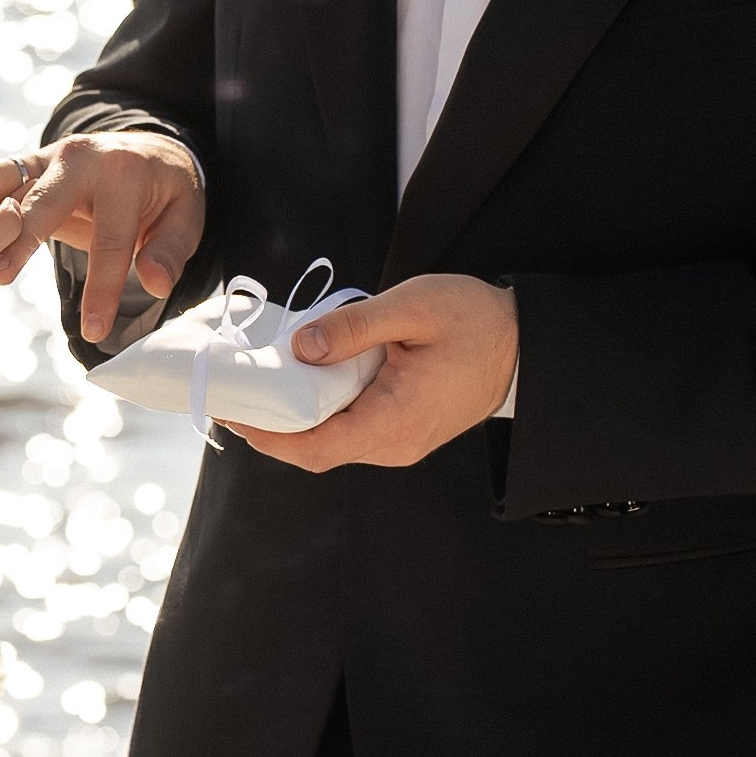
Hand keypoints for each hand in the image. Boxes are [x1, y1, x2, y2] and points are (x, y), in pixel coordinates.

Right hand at [0, 135, 205, 343]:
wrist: (144, 149)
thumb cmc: (164, 195)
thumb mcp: (184, 218)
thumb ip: (169, 251)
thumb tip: (154, 284)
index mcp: (122, 173)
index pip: (111, 238)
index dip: (102, 287)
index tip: (94, 331)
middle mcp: (77, 157)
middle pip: (41, 201)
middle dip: (18, 239)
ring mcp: (43, 157)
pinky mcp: (20, 165)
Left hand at [224, 274, 516, 471]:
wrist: (524, 344)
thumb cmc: (474, 320)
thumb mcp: (411, 306)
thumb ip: (353, 327)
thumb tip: (300, 347)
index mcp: (396, 419)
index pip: (315, 447)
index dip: (266, 433)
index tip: (231, 408)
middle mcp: (396, 444)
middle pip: (316, 450)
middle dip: (270, 425)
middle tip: (235, 389)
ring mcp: (401, 443)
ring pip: (331, 443)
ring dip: (294, 418)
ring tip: (263, 381)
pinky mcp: (404, 432)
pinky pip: (350, 431)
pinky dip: (321, 411)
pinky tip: (306, 379)